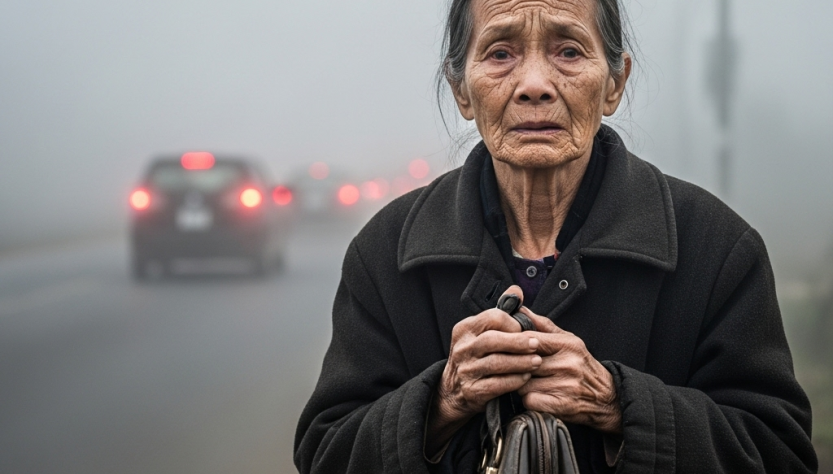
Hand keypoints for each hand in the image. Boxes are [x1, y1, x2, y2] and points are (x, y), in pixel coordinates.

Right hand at [426, 286, 541, 454]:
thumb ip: (500, 312)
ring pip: (496, 363)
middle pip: (492, 340)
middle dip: (518, 342)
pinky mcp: (472, 390)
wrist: (453, 390)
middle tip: (537, 344)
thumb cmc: (474, 356)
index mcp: (465, 329)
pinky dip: (514, 380)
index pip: (491, 318)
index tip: (524, 328)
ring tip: (537, 362)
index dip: (511, 322)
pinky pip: (497, 384)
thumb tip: (517, 290)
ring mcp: (466, 370)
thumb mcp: (481, 332)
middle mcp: (462, 348)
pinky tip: (525, 377)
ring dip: (520, 362)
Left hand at [518, 309, 621, 433]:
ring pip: (524, 383)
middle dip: (516, 366)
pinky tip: (536, 396)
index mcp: (567, 344)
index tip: (508, 347)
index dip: (514, 343)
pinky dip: (529, 400)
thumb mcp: (568, 340)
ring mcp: (566, 385)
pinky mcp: (562, 405)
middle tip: (518, 368)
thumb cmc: (581, 366)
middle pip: (523, 362)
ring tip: (530, 383)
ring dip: (521, 385)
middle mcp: (568, 363)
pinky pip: (530, 400)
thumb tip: (521, 309)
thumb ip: (543, 325)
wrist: (607, 397)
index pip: (529, 339)